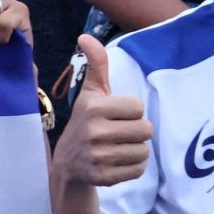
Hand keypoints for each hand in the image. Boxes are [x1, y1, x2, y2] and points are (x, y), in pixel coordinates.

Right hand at [51, 35, 151, 187]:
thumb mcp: (91, 93)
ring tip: (117, 147)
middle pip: (146, 130)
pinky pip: (138, 170)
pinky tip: (116, 162)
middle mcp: (94, 131)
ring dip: (135, 150)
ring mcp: (98, 156)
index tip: (114, 115)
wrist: (67, 162)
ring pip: (144, 151)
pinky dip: (133, 167)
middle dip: (135, 131)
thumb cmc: (86, 121)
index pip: (139, 107)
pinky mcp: (103, 177)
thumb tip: (84, 36)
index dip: (130, 111)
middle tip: (117, 133)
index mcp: (93, 107)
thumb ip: (96, 64)